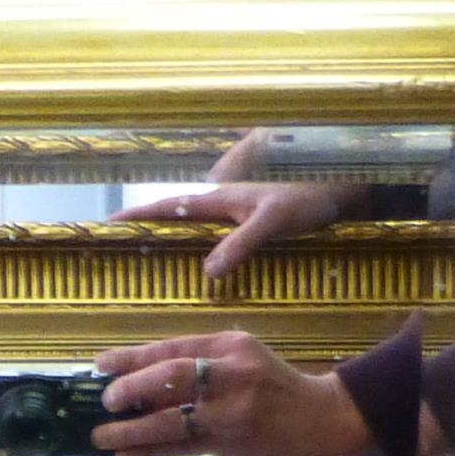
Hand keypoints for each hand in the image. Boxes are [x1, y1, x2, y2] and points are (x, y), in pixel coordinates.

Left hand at [88, 331, 370, 455]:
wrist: (322, 419)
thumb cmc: (275, 390)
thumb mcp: (241, 363)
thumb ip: (200, 368)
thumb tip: (141, 381)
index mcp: (228, 345)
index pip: (172, 348)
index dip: (132, 358)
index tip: (100, 365)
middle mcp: (229, 372)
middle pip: (171, 376)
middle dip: (131, 387)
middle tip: (106, 401)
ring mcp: (231, 408)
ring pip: (172, 417)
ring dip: (132, 430)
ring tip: (102, 436)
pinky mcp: (232, 440)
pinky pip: (181, 447)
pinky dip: (150, 452)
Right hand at [132, 130, 371, 279]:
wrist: (345, 182)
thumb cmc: (309, 196)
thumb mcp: (273, 221)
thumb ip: (240, 245)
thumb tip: (207, 273)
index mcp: (220, 198)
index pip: (169, 207)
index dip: (138, 215)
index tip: (109, 224)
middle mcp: (223, 200)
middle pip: (174, 213)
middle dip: (146, 225)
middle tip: (120, 244)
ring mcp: (235, 208)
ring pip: (193, 221)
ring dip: (170, 233)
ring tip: (147, 254)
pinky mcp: (249, 217)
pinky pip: (213, 230)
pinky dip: (197, 241)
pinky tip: (197, 259)